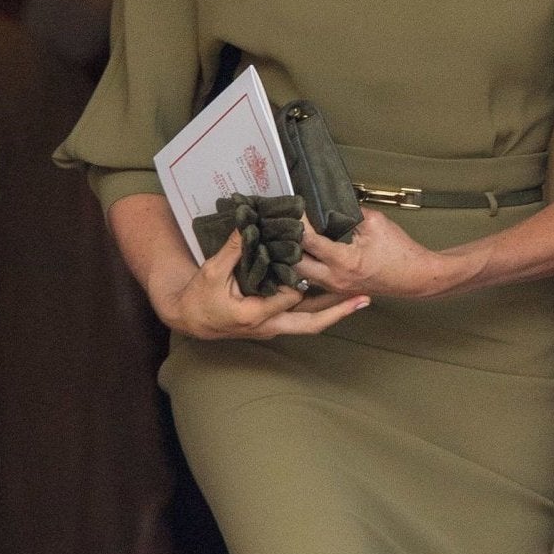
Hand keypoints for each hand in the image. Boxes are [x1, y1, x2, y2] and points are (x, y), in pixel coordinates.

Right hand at [154, 230, 371, 340]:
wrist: (191, 319)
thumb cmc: (199, 298)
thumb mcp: (210, 273)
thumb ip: (232, 251)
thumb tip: (248, 225)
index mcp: (254, 315)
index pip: (288, 297)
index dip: (303, 279)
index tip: (319, 260)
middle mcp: (269, 326)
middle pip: (312, 322)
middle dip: (338, 311)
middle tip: (362, 299)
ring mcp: (274, 327)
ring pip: (311, 323)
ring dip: (335, 311)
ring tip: (360, 298)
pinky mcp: (275, 324)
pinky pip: (303, 318)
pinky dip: (321, 309)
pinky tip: (336, 296)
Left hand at [300, 209, 467, 301]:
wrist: (416, 276)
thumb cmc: (400, 252)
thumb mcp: (375, 222)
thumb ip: (349, 213)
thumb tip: (329, 204)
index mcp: (344, 261)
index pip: (308, 240)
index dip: (297, 221)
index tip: (293, 208)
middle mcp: (335, 278)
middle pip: (295, 262)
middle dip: (287, 243)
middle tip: (284, 224)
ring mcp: (335, 287)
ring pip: (300, 274)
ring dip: (294, 256)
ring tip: (289, 236)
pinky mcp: (338, 289)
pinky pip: (312, 279)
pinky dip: (304, 265)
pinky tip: (301, 252)